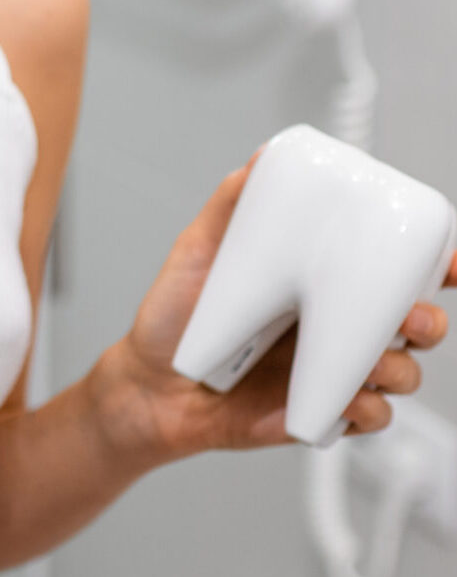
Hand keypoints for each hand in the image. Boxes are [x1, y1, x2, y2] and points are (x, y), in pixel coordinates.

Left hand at [102, 157, 455, 462]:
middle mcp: (332, 325)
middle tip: (409, 318)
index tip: (450, 262)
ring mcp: (330, 370)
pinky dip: (368, 409)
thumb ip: (232, 205)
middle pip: (414, 320)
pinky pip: (369, 416)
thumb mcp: (199, 250)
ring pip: (401, 370)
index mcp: (318, 282)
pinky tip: (346, 400)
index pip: (391, 269)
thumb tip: (261, 160)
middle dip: (428, 319)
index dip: (434, 265)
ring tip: (367, 364)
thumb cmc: (174, 317)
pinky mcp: (320, 412)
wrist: (150, 386)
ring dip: (400, 367)